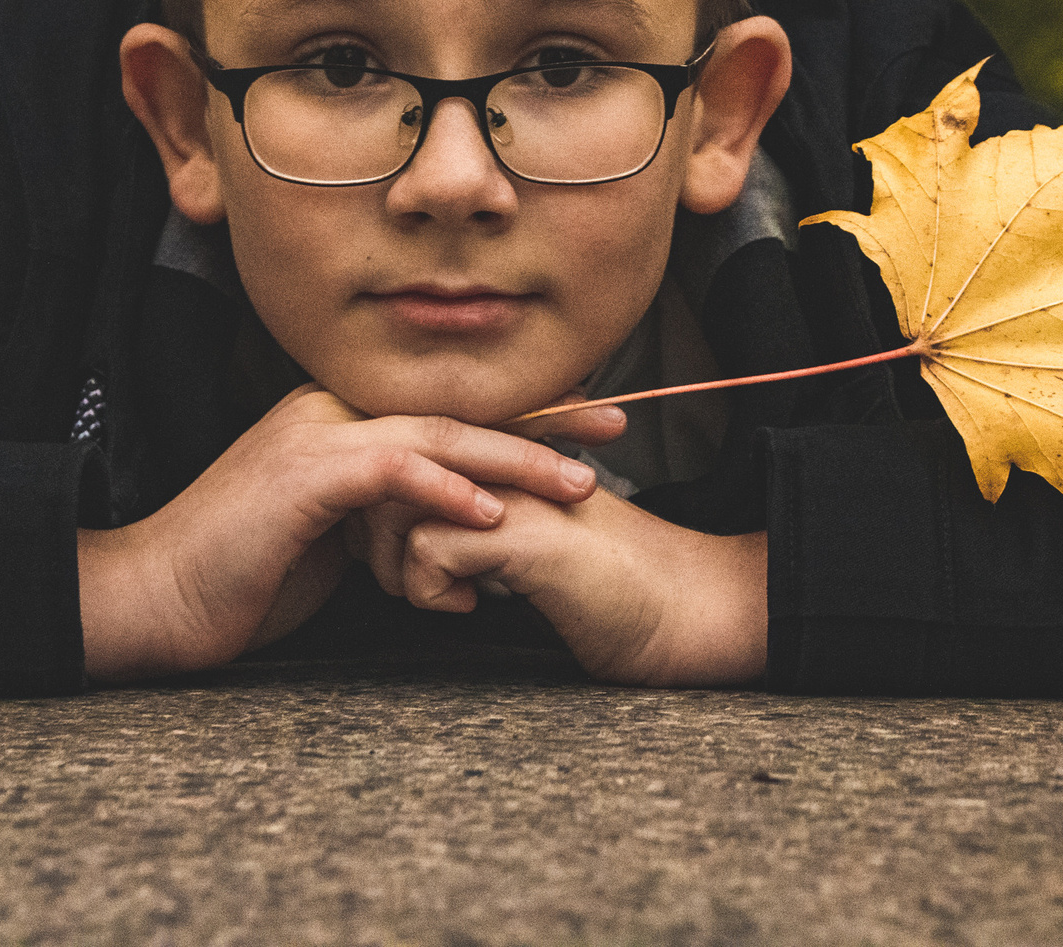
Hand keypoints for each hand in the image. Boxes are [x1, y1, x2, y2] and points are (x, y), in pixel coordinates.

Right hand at [76, 384, 601, 681]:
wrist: (154, 597)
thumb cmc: (238, 577)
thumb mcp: (330, 542)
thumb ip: (386, 523)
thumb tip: (447, 544)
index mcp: (340, 421)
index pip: (447, 410)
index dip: (523, 416)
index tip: (589, 425)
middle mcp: (331, 412)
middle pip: (457, 409)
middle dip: (544, 420)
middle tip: (615, 425)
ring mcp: (315, 437)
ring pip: (436, 435)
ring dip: (515, 461)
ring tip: (578, 483)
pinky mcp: (301, 477)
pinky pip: (390, 473)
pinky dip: (446, 493)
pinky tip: (492, 514)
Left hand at [400, 487, 767, 685]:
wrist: (688, 612)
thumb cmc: (615, 591)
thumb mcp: (531, 546)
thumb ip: (478, 526)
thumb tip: (410, 537)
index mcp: (508, 455)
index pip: (409, 450)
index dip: (381, 498)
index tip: (388, 544)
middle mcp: (508, 460)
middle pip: (391, 469)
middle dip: (373, 530)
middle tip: (402, 578)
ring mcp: (517, 491)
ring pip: (399, 506)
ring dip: (397, 565)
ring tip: (438, 594)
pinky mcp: (526, 534)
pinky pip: (430, 548)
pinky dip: (431, 590)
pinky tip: (471, 607)